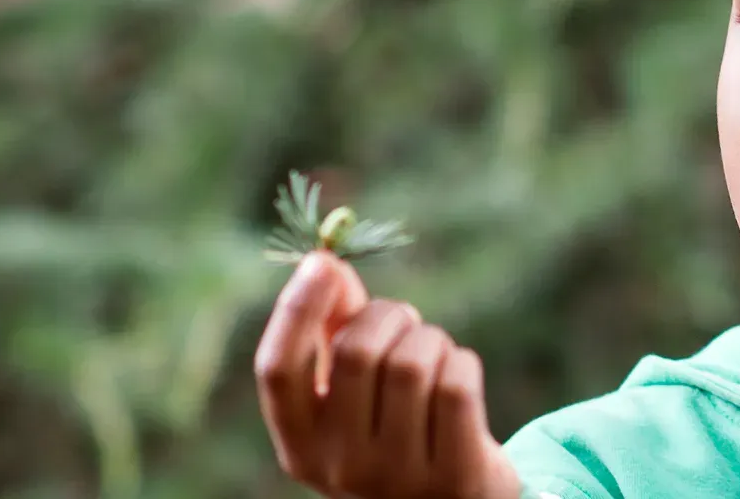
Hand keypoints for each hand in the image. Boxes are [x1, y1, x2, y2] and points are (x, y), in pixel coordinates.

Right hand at [254, 251, 521, 498]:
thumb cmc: (396, 431)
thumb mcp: (353, 395)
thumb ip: (333, 331)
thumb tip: (325, 263)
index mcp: (300, 446)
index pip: (278, 369)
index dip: (296, 309)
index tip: (322, 263)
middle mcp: (340, 466)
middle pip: (357, 352)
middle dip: (389, 316)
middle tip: (406, 323)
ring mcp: (397, 477)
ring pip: (412, 362)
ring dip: (431, 340)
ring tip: (433, 357)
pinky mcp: (455, 475)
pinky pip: (455, 384)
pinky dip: (461, 363)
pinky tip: (458, 379)